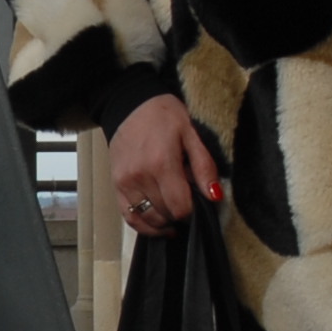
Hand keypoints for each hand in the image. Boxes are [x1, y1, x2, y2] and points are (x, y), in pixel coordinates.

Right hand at [109, 94, 222, 237]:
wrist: (131, 105)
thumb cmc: (163, 115)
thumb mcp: (191, 133)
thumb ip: (203, 166)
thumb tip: (214, 196)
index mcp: (161, 163)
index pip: (180, 207)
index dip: (193, 211)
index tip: (198, 203)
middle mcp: (140, 176)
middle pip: (165, 214)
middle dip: (180, 214)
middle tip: (187, 200)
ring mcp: (125, 183)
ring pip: (147, 219)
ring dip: (164, 222)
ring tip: (175, 213)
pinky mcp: (116, 186)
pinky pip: (129, 217)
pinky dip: (144, 225)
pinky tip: (158, 223)